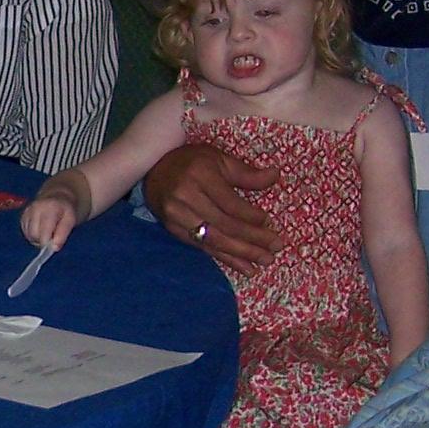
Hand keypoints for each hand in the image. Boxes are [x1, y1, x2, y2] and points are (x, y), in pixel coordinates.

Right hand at [20, 192, 78, 255]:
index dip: (48, 243)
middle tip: (52, 238)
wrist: (56, 196)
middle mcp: (35, 208)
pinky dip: (32, 235)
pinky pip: (25, 232)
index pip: (44, 231)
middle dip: (43, 241)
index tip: (54, 246)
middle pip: (35, 235)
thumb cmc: (66, 210)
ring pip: (29, 235)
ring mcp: (27, 212)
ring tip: (47, 233)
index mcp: (49, 208)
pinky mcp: (23, 216)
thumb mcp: (71, 220)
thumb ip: (63, 233)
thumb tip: (54, 248)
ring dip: (37, 239)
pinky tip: (40, 229)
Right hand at [144, 144, 280, 272]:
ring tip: (264, 261)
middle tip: (276, 247)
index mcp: (200, 176)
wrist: (152, 171)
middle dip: (252, 239)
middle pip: (224, 224)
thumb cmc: (190, 162)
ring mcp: (177, 217)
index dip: (250, 216)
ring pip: (214, 240)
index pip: (230, 203)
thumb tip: (275, 176)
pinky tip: (244, 267)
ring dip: (242, 253)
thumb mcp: (218, 160)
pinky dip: (226, 258)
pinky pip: (204, 248)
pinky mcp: (174, 231)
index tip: (268, 222)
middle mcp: (186, 198)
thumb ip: (245, 173)